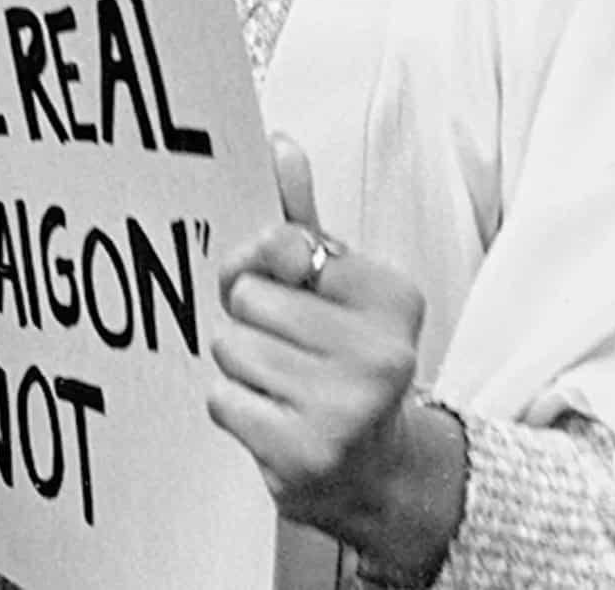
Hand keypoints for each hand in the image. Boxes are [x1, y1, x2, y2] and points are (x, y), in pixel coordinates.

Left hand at [206, 138, 462, 573]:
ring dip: (241, 368)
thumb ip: (302, 218)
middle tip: (290, 351)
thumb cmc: (341, 362)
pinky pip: (221, 398)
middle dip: (252, 322)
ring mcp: (346, 407)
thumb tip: (277, 143)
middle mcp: (382, 352)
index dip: (265, 266)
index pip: (280, 244)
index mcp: (393, 296)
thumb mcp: (336, 287)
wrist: (371, 471)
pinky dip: (236, 409)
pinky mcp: (305, 453)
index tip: (295, 292)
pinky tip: (276, 420)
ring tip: (285, 388)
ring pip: (229, 347)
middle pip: (247, 297)